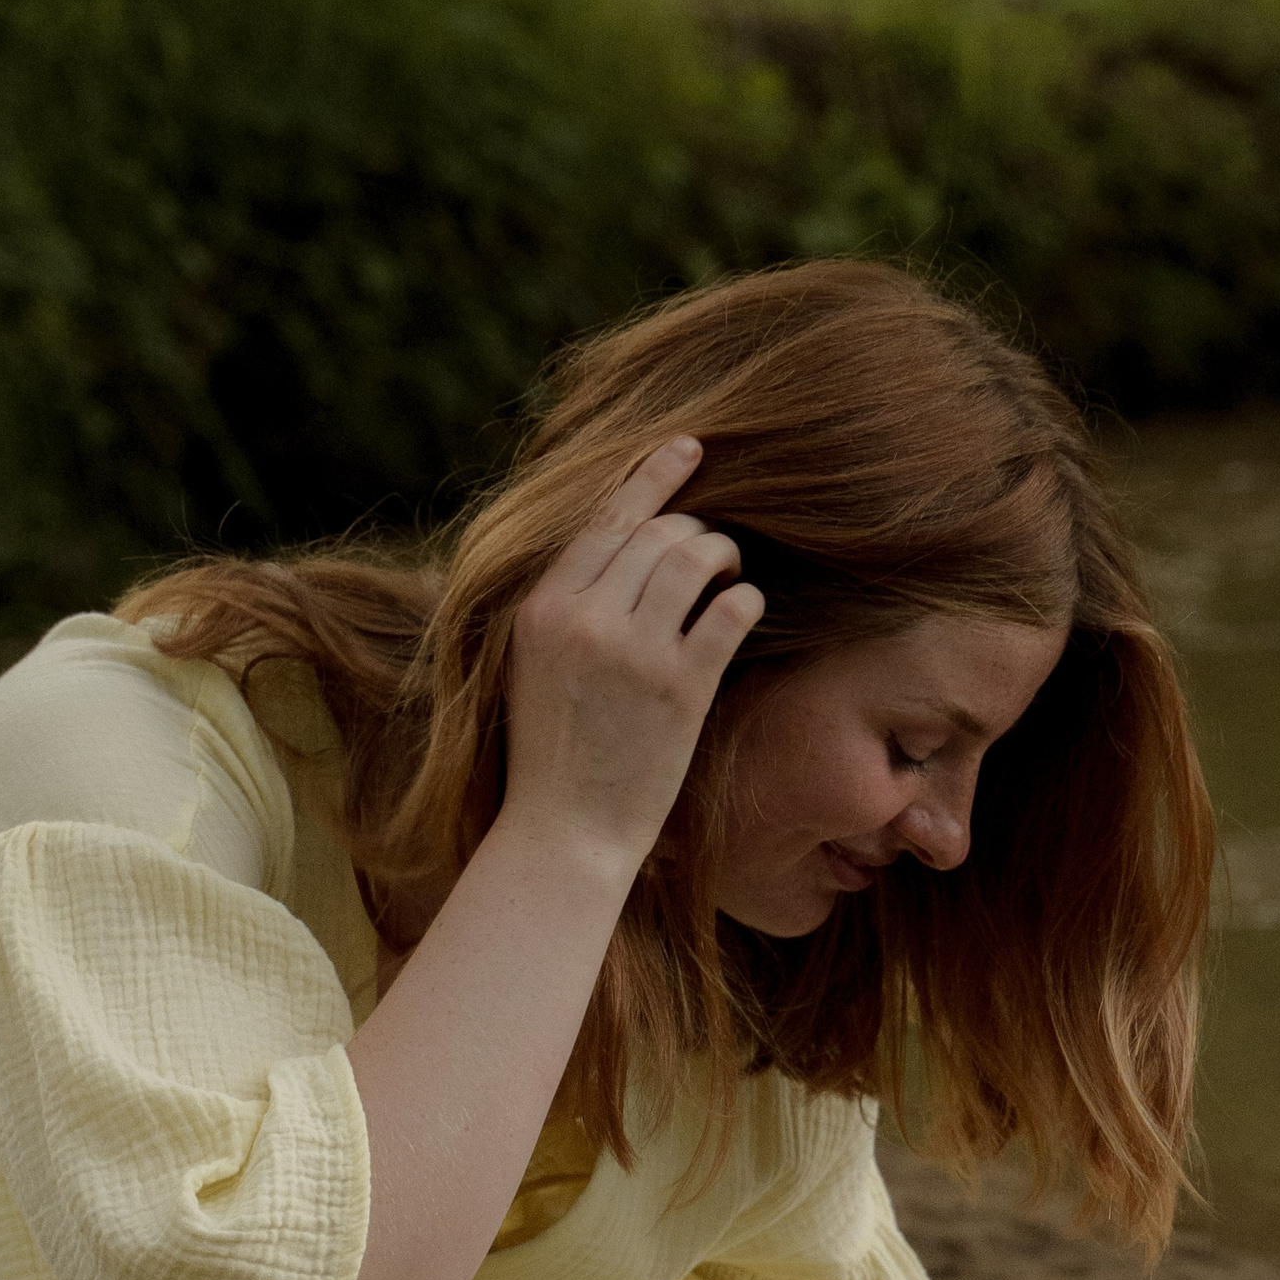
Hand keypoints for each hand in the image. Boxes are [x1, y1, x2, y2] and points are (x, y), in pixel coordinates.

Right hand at [502, 437, 763, 871]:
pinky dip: (745, 598)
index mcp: (542, 607)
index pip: (605, 519)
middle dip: (695, 527)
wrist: (566, 831)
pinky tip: (745, 606)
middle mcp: (584, 618)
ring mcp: (634, 651)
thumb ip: (566, 607)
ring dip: (723, 554)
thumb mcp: (534, 666)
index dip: (651, 477)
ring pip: (694, 557)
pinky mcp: (681, 688)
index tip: (688, 448)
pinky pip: (730, 611)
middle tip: (713, 549)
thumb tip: (614, 553)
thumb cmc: (555, 754)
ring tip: (730, 572)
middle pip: (656, 532)